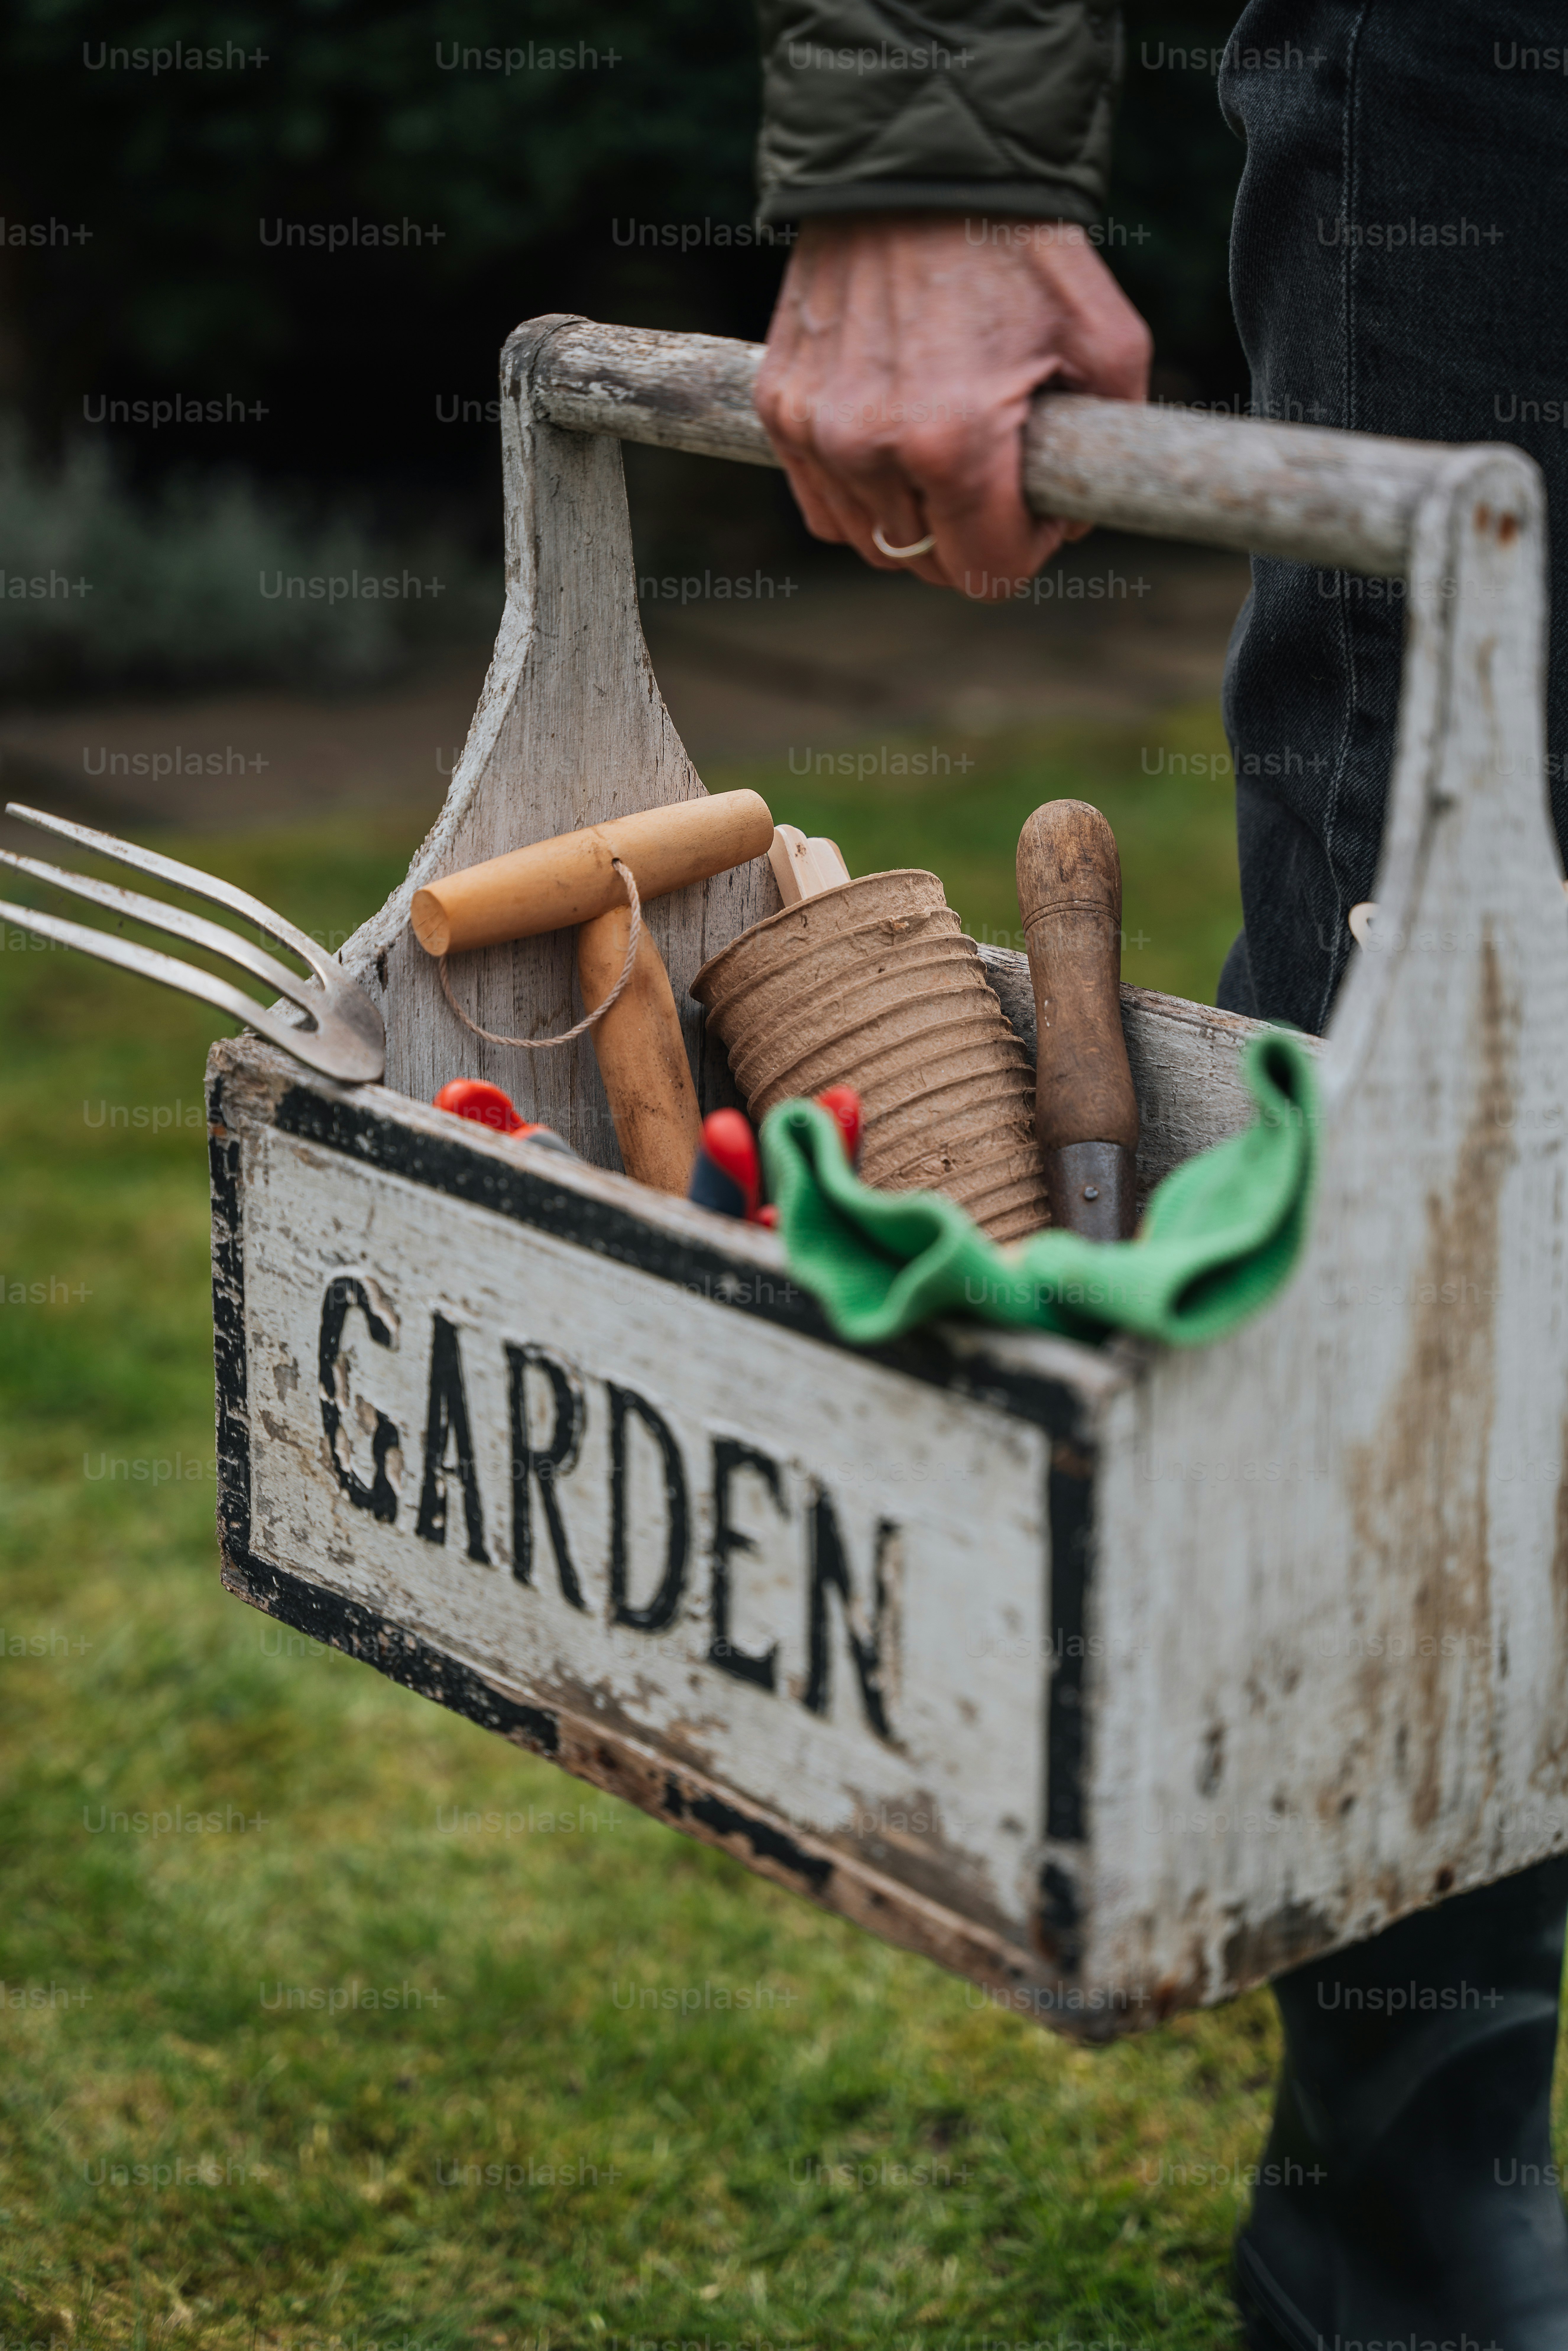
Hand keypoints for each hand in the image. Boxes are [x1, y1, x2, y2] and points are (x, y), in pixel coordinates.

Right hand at [755, 212, 1151, 598]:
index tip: (1040, 505)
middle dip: (971, 535)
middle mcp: (869, 449)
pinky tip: (894, 441)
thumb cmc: (1019, 247)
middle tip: (998, 471)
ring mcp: (814, 432)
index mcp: (951, 443)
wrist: (916, 164)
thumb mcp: (1107, 342)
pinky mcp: (779, 409)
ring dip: (913, 517)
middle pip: (925, 562)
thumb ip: (1108, 447)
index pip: (987, 571)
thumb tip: (1067, 519)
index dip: (1027, 552)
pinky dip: (860, 493)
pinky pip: (822, 504)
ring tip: (946, 450)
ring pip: (871, 541)